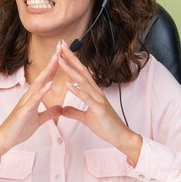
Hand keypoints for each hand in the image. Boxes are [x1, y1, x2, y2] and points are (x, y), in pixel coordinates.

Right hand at [0, 48, 61, 163]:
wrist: (5, 140)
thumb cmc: (19, 129)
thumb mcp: (39, 120)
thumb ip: (49, 113)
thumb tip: (59, 108)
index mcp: (33, 96)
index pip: (46, 78)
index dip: (55, 66)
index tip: (63, 54)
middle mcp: (29, 95)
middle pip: (43, 75)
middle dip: (53, 61)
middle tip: (61, 46)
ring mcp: (25, 102)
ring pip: (38, 83)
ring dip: (48, 71)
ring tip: (57, 59)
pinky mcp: (23, 111)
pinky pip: (34, 100)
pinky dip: (42, 91)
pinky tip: (49, 84)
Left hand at [57, 41, 142, 163]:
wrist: (120, 136)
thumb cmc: (105, 126)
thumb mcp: (85, 118)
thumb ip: (74, 112)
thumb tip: (62, 109)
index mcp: (93, 92)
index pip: (81, 72)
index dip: (71, 61)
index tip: (61, 51)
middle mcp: (96, 92)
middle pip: (82, 71)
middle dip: (70, 58)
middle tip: (60, 45)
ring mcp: (98, 99)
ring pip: (83, 81)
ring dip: (71, 70)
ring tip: (60, 60)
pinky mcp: (99, 109)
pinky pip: (87, 98)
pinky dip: (78, 91)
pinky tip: (68, 85)